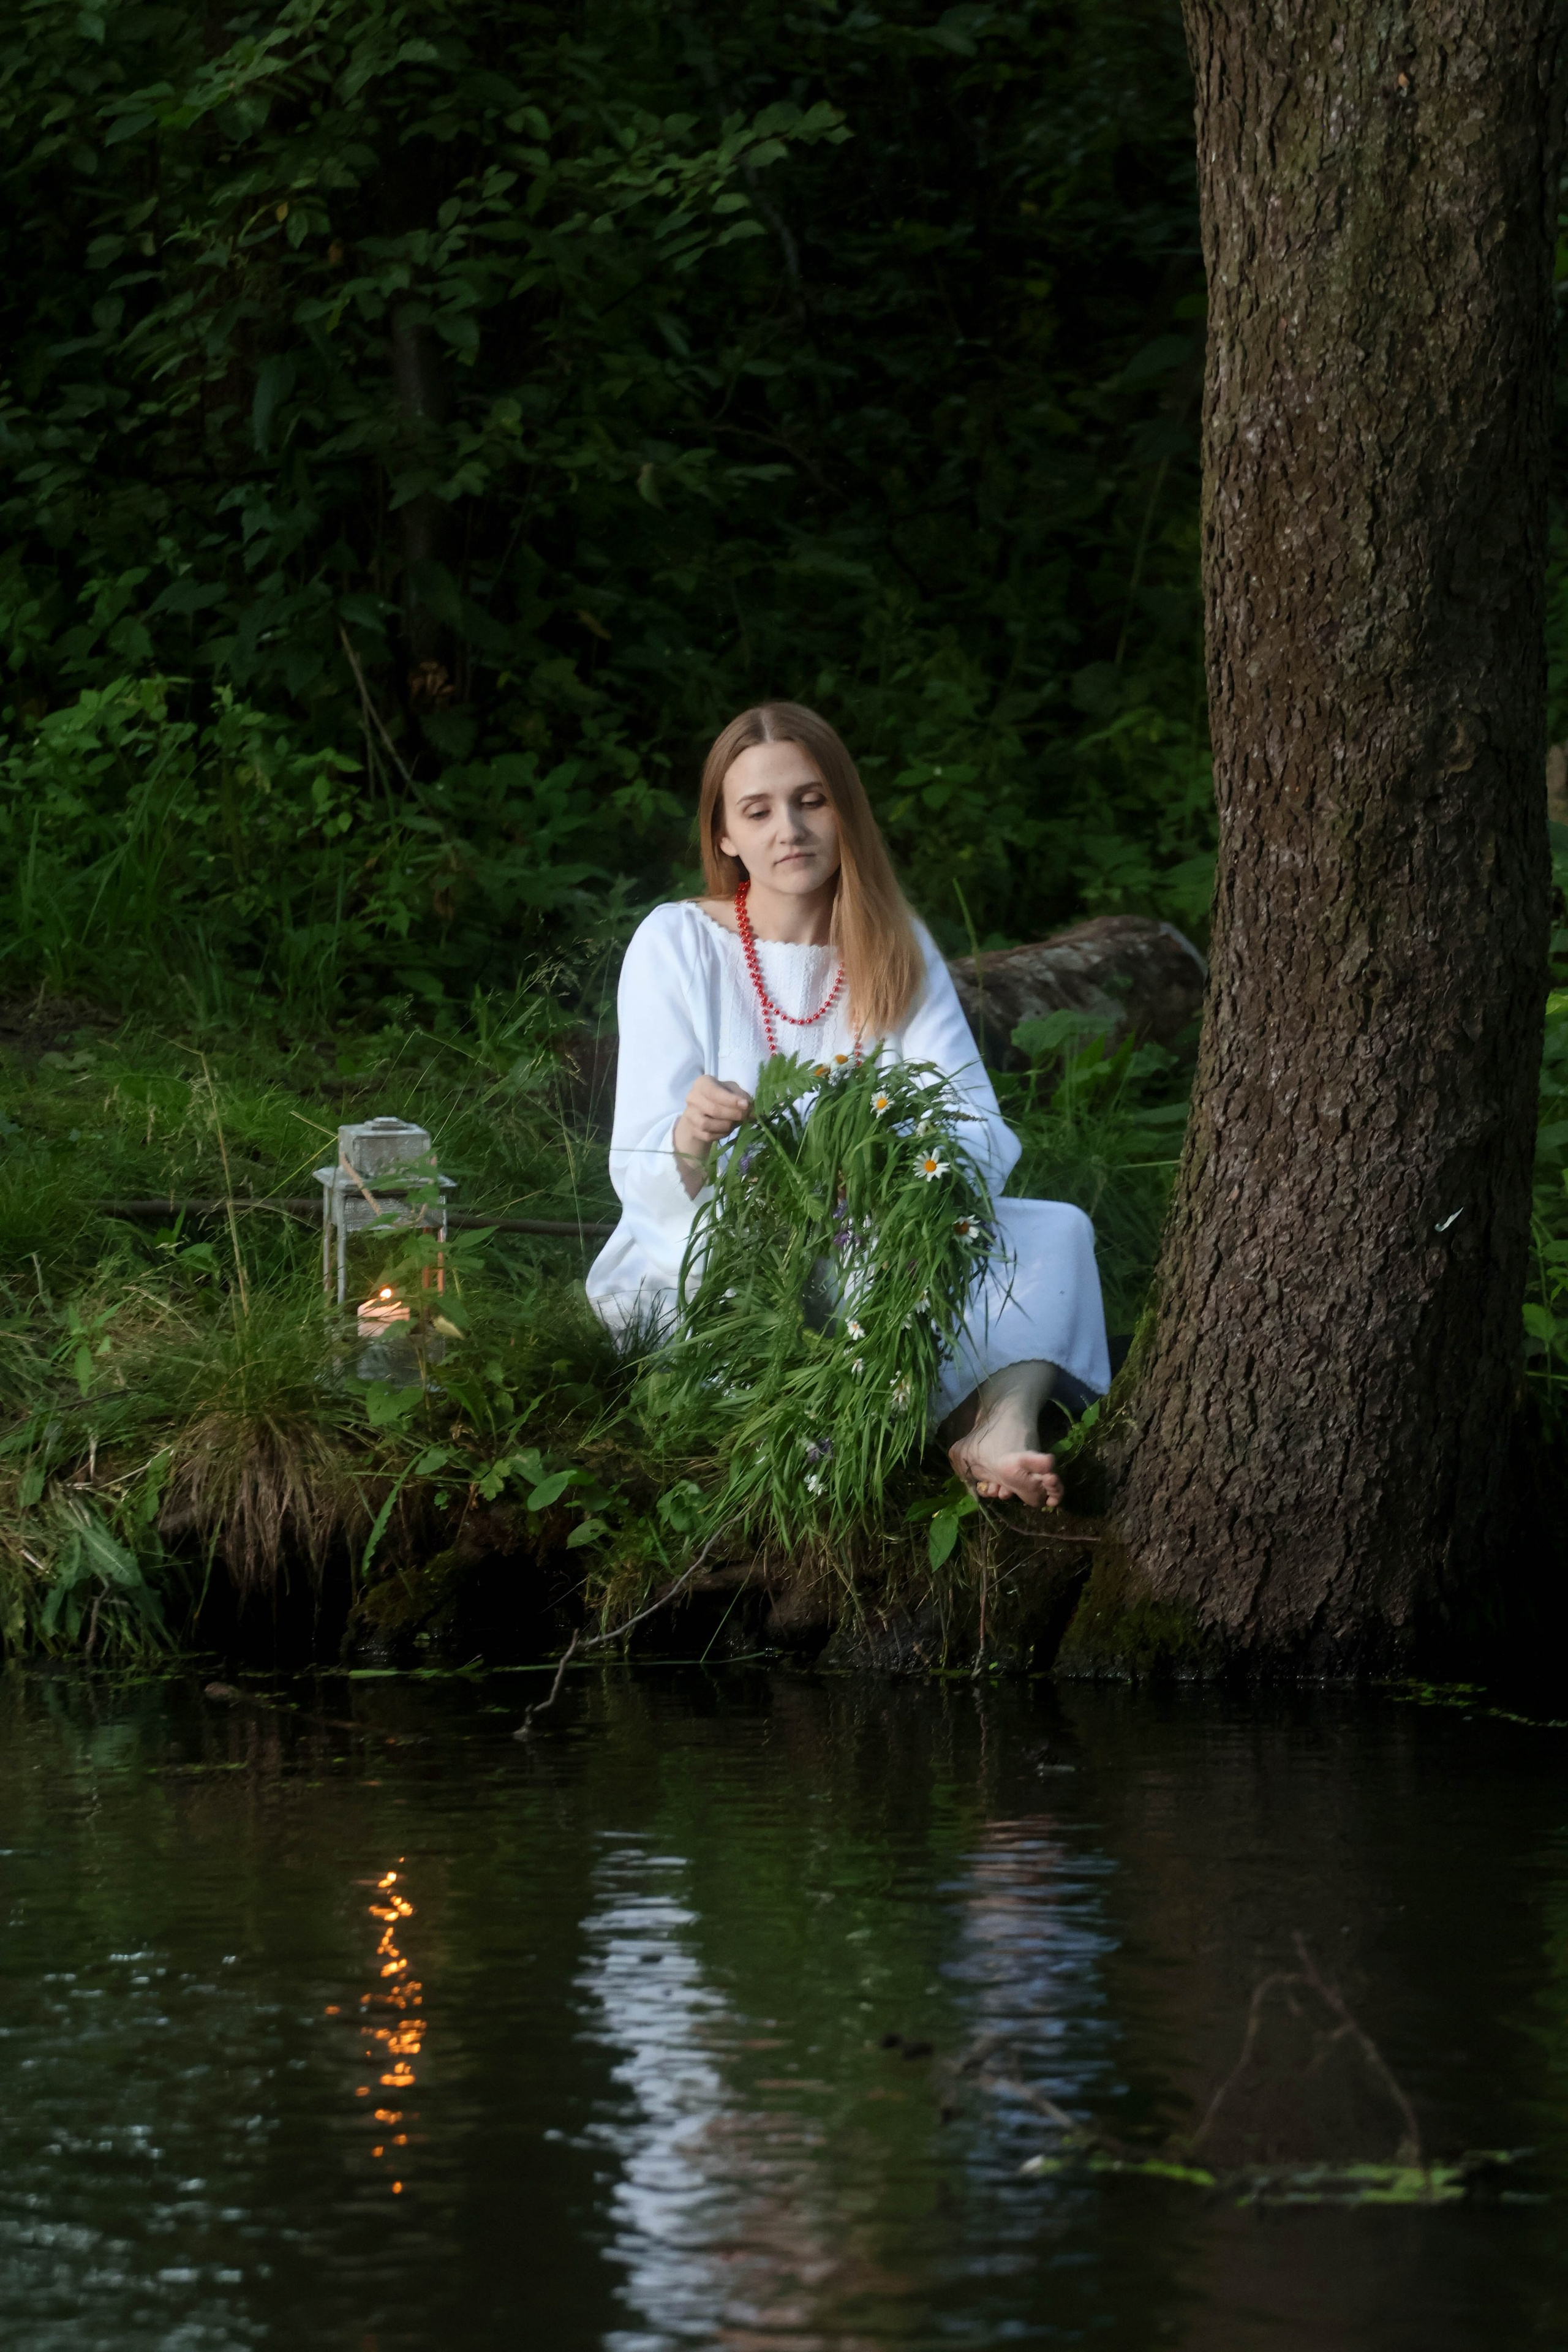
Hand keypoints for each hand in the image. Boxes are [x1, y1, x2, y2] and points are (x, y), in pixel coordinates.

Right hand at [673, 1074, 752, 1196]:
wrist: (702, 1124)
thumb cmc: (723, 1107)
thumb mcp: (734, 1098)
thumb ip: (743, 1099)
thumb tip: (755, 1108)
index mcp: (704, 1083)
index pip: (714, 1089)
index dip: (730, 1098)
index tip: (746, 1106)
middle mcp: (692, 1096)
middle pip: (711, 1107)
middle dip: (731, 1115)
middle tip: (744, 1119)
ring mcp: (688, 1115)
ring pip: (707, 1123)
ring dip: (725, 1126)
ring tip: (733, 1126)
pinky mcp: (690, 1131)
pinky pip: (706, 1135)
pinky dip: (718, 1135)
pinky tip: (724, 1133)